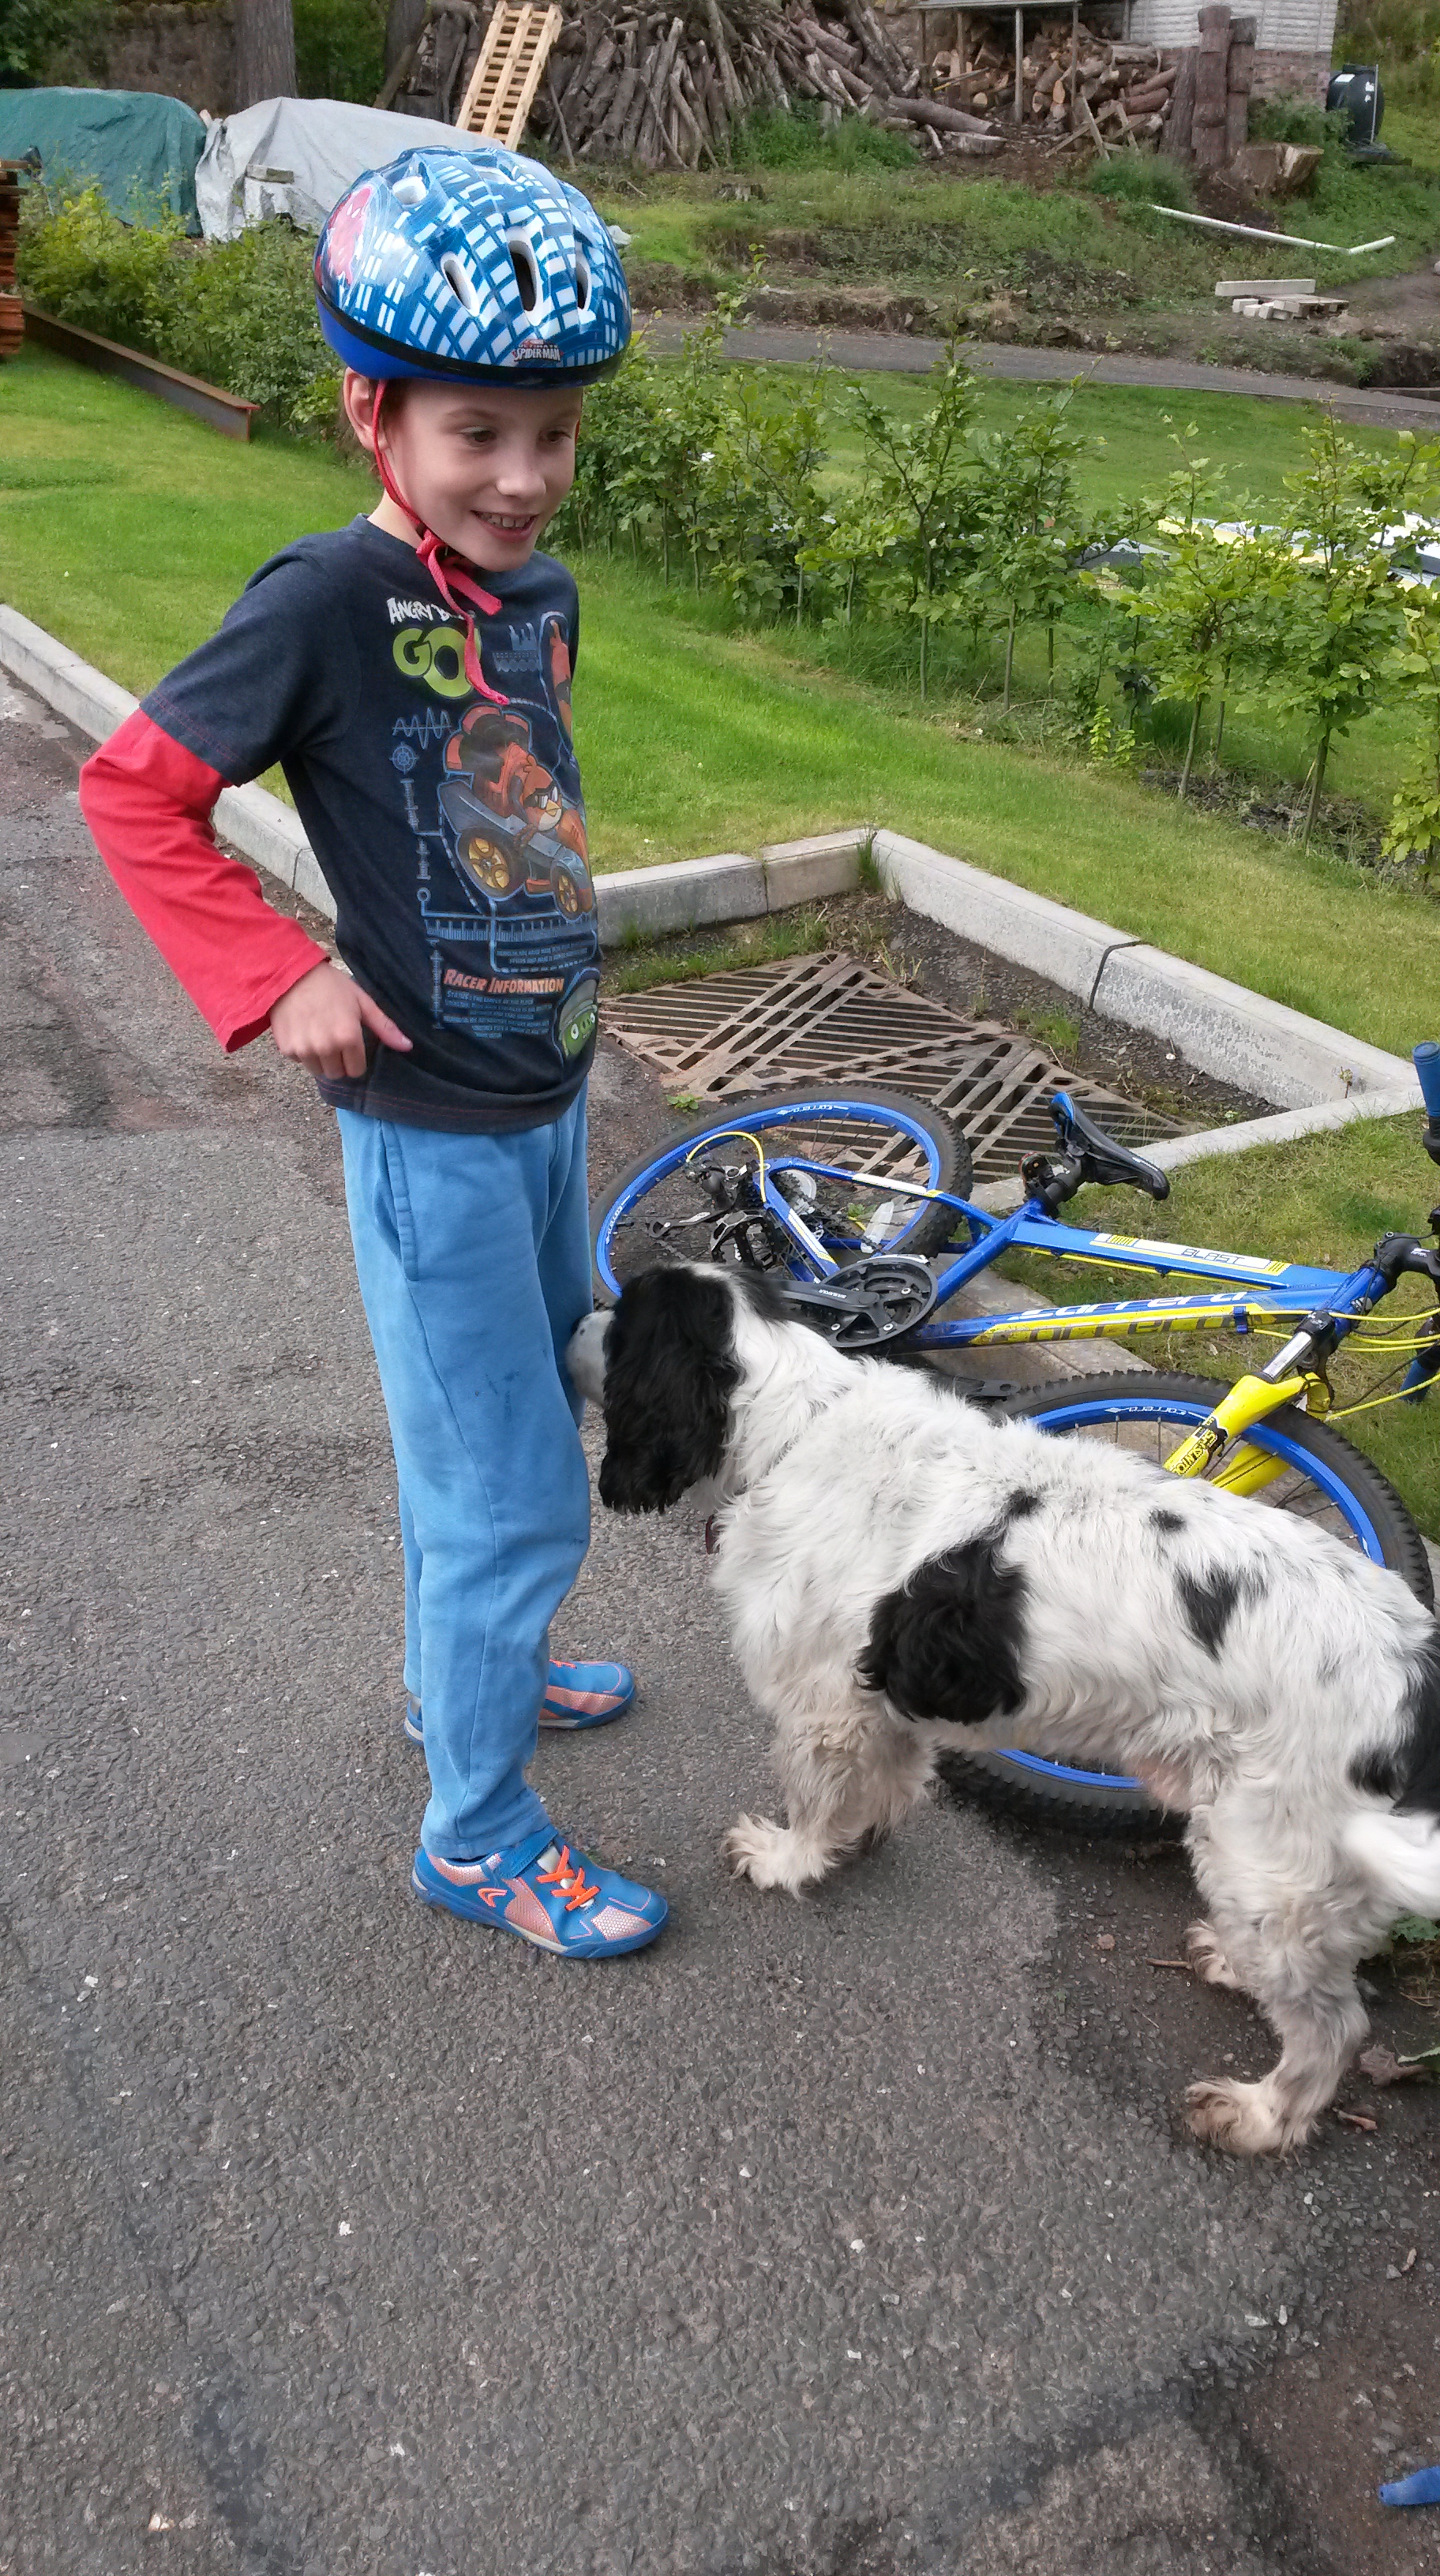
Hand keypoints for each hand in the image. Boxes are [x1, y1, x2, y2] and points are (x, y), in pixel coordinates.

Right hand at [269, 961, 411, 1080]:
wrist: (292, 974)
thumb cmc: (331, 986)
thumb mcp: (362, 1002)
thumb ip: (384, 1027)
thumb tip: (408, 1046)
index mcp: (347, 1037)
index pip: (356, 1070)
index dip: (355, 1059)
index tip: (350, 1045)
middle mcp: (326, 1047)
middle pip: (337, 1074)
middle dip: (338, 1062)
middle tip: (334, 1040)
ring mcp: (304, 1050)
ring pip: (318, 1071)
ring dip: (320, 1059)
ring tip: (318, 1036)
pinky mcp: (287, 1049)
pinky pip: (299, 1061)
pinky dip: (302, 1052)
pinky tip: (303, 1032)